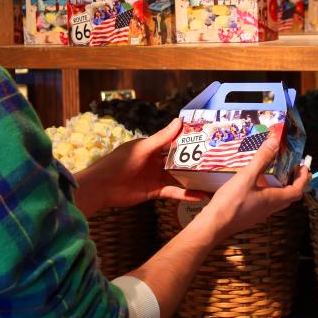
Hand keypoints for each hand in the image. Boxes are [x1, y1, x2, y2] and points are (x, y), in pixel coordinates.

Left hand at [74, 119, 206, 216]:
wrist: (102, 187)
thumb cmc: (119, 163)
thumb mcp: (142, 149)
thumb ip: (161, 138)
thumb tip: (179, 121)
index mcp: (151, 147)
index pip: (173, 141)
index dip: (187, 139)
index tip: (206, 138)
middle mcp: (155, 161)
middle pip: (177, 159)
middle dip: (193, 160)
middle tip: (215, 159)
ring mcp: (156, 176)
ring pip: (178, 176)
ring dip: (192, 178)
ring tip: (211, 179)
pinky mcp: (155, 191)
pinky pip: (173, 191)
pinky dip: (185, 194)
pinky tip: (199, 196)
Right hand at [193, 128, 309, 242]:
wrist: (214, 225)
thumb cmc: (232, 201)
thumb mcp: (247, 176)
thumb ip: (261, 159)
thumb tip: (274, 142)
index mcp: (274, 199)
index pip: (297, 191)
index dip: (303, 179)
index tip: (303, 167)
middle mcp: (270, 209)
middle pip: (289, 197)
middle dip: (293, 182)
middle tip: (290, 169)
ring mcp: (259, 214)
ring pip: (276, 200)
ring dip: (279, 187)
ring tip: (272, 173)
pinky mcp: (249, 216)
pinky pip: (264, 203)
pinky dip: (266, 192)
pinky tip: (254, 185)